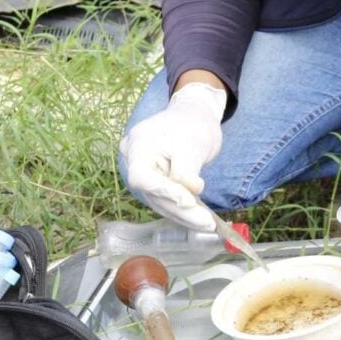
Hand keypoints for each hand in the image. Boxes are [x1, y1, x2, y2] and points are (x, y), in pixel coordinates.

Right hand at [119, 82, 226, 229]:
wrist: (194, 114)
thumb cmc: (192, 124)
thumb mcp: (193, 145)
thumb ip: (187, 171)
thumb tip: (190, 195)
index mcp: (137, 145)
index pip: (144, 178)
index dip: (165, 192)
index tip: (190, 202)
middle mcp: (133, 160)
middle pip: (153, 193)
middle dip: (181, 210)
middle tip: (206, 223)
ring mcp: (142, 171)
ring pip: (159, 199)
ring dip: (183, 214)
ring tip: (207, 225)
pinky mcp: (153, 179)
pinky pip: (165, 197)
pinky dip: (181, 208)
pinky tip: (198, 219)